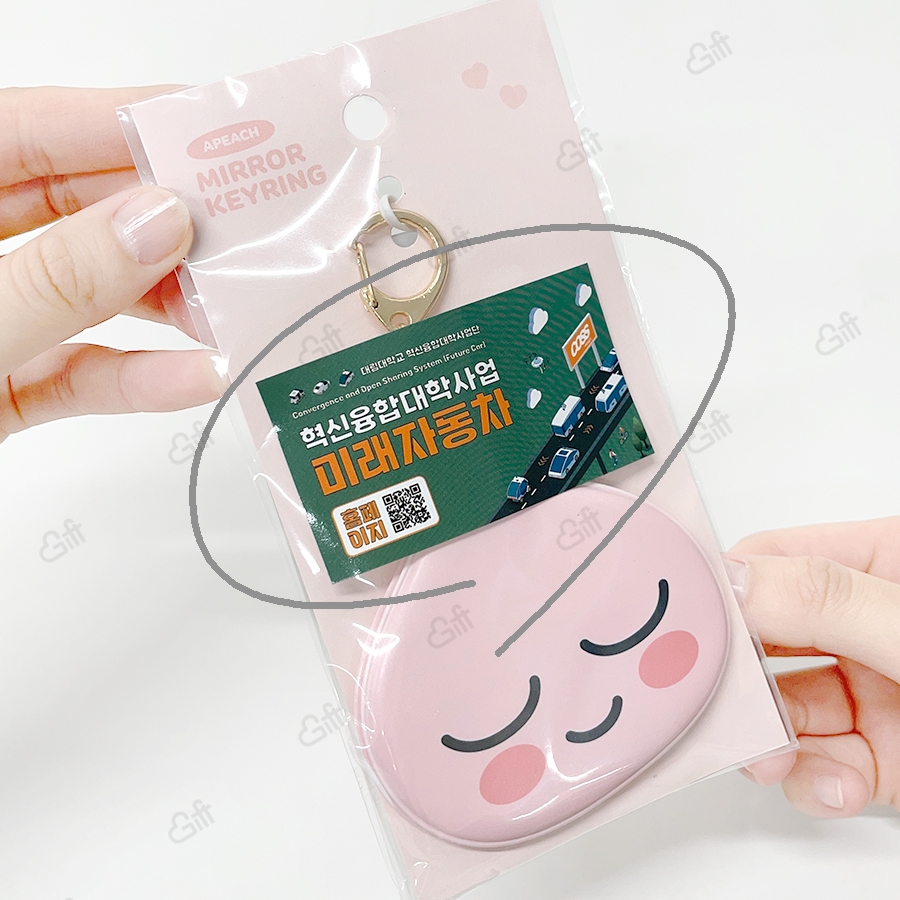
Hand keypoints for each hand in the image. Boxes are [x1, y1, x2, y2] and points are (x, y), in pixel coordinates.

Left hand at [0, 86, 224, 445]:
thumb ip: (52, 279)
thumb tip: (154, 224)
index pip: (30, 133)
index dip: (123, 124)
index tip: (208, 134)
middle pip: (80, 212)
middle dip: (168, 219)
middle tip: (249, 223)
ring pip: (95, 295)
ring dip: (168, 304)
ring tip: (234, 303)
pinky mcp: (5, 388)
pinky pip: (84, 372)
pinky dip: (139, 379)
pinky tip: (192, 377)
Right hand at [727, 517, 899, 816]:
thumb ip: (831, 601)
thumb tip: (733, 579)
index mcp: (883, 562)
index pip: (771, 561)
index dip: (722, 590)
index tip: (683, 625)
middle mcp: (869, 623)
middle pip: (765, 640)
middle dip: (741, 679)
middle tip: (716, 704)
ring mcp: (875, 689)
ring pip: (784, 709)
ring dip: (773, 740)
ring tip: (776, 756)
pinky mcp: (884, 754)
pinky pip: (821, 764)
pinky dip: (815, 782)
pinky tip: (833, 784)